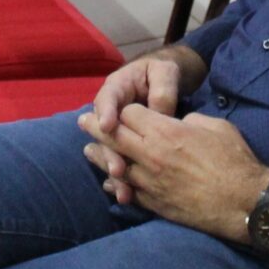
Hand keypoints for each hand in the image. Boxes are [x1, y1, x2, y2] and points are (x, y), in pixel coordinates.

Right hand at [79, 50, 193, 204]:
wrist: (163, 82)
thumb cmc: (161, 74)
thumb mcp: (164, 72)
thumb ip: (162, 89)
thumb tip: (160, 111)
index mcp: (117, 87)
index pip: (107, 98)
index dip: (106, 112)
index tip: (108, 126)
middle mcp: (110, 112)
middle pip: (104, 134)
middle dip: (109, 152)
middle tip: (117, 169)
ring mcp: (115, 132)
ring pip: (109, 153)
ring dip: (114, 170)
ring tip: (123, 188)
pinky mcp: (124, 147)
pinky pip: (119, 162)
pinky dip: (122, 180)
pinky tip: (126, 196)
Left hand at [89, 104, 267, 241]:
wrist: (244, 202)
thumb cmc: (234, 160)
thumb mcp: (214, 126)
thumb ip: (190, 120)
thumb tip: (179, 123)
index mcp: (165, 131)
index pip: (130, 114)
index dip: (124, 109)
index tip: (120, 108)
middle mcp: (151, 155)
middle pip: (114, 137)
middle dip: (96, 127)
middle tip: (82, 121)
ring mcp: (150, 182)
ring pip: (115, 166)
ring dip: (99, 156)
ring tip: (88, 150)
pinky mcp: (155, 204)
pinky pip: (128, 191)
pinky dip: (116, 184)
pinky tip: (109, 181)